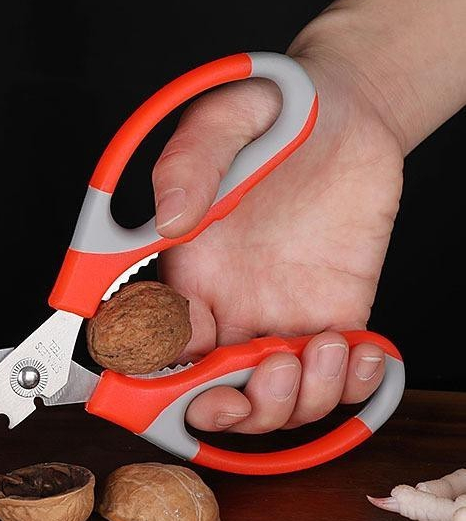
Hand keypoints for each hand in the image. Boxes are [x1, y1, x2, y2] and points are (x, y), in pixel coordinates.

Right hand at [153, 50, 403, 432]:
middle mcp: (228, 304)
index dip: (166, 376)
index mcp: (188, 271)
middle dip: (235, 408)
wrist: (348, 112)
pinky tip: (365, 351)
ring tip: (327, 346)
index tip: (198, 375)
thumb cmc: (277, 114)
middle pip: (210, 392)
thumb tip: (167, 219)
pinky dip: (353, 389)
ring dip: (297, 401)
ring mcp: (280, 315)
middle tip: (270, 370)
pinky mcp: (333, 315)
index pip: (156, 345)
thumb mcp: (227, 118)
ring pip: (272, 400)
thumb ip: (189, 164)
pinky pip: (335, 380)